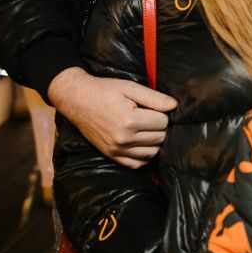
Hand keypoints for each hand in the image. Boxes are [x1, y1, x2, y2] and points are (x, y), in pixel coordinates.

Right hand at [47, 67, 176, 167]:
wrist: (77, 100)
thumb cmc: (104, 90)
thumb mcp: (130, 88)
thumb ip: (154, 98)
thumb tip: (174, 106)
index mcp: (129, 120)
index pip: (163, 123)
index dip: (162, 114)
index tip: (152, 108)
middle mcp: (123, 139)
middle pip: (159, 138)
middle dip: (159, 127)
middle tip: (150, 117)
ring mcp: (116, 150)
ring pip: (152, 153)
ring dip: (154, 142)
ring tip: (146, 129)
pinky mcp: (111, 155)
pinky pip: (136, 164)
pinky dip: (144, 156)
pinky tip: (142, 143)